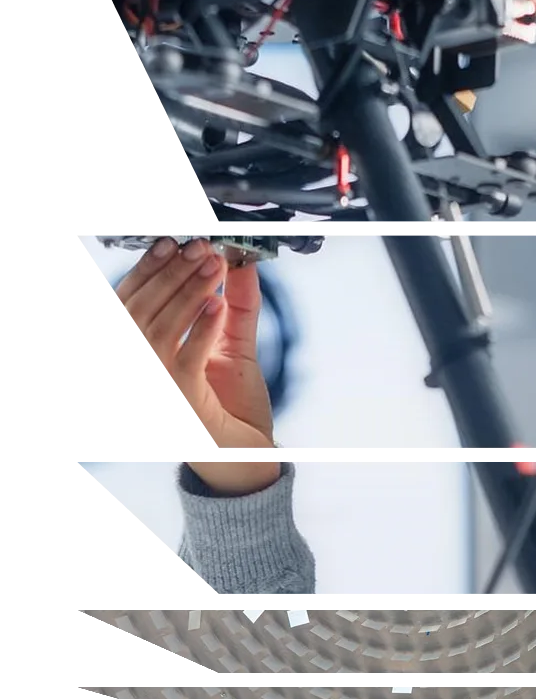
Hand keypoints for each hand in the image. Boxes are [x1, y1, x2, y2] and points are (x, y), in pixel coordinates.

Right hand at [114, 237, 275, 450]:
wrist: (242, 455)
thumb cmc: (230, 405)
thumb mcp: (230, 347)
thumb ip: (234, 307)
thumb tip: (239, 263)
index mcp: (142, 353)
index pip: (130, 305)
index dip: (147, 271)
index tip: (171, 243)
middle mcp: (140, 368)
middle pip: (140, 313)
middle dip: (171, 275)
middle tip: (199, 248)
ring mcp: (155, 386)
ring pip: (160, 332)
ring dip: (188, 293)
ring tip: (213, 267)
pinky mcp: (179, 403)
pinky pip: (185, 361)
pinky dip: (201, 329)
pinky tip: (218, 305)